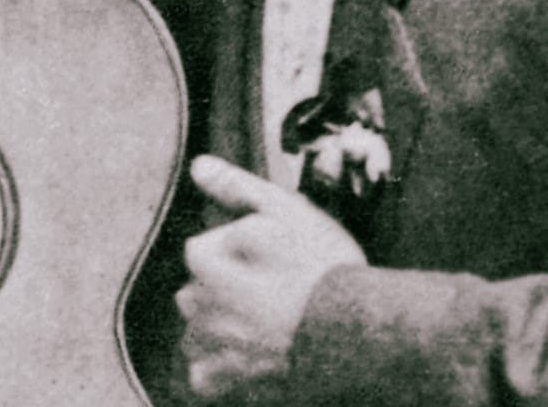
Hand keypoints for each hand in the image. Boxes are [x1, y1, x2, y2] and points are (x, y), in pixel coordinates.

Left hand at [177, 154, 366, 400]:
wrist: (354, 327)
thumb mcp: (282, 207)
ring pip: (196, 333)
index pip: (198, 249)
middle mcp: (203, 306)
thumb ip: (235, 187)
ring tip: (257, 318)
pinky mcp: (234, 380)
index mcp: (208, 261)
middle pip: (194, 291)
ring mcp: (217, 347)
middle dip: (218, 286)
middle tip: (264, 284)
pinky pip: (204, 376)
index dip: (230, 247)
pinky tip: (243, 354)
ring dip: (215, 325)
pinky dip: (216, 367)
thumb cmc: (319, 261)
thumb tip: (198, 166)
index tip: (262, 252)